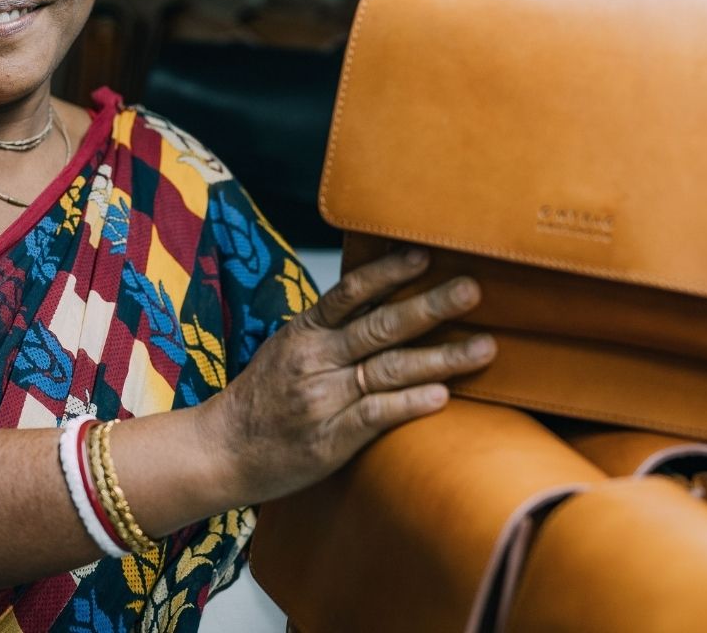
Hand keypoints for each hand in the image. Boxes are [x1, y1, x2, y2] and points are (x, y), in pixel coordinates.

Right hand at [204, 246, 496, 504]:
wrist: (221, 451)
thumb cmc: (266, 395)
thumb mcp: (290, 347)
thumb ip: (334, 324)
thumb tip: (388, 292)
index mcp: (305, 331)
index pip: (350, 292)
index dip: (389, 272)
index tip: (427, 254)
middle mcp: (315, 359)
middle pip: (380, 327)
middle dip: (431, 307)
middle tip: (473, 290)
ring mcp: (322, 399)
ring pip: (388, 371)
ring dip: (441, 358)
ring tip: (484, 348)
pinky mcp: (329, 439)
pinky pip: (375, 416)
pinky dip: (409, 404)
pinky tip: (442, 396)